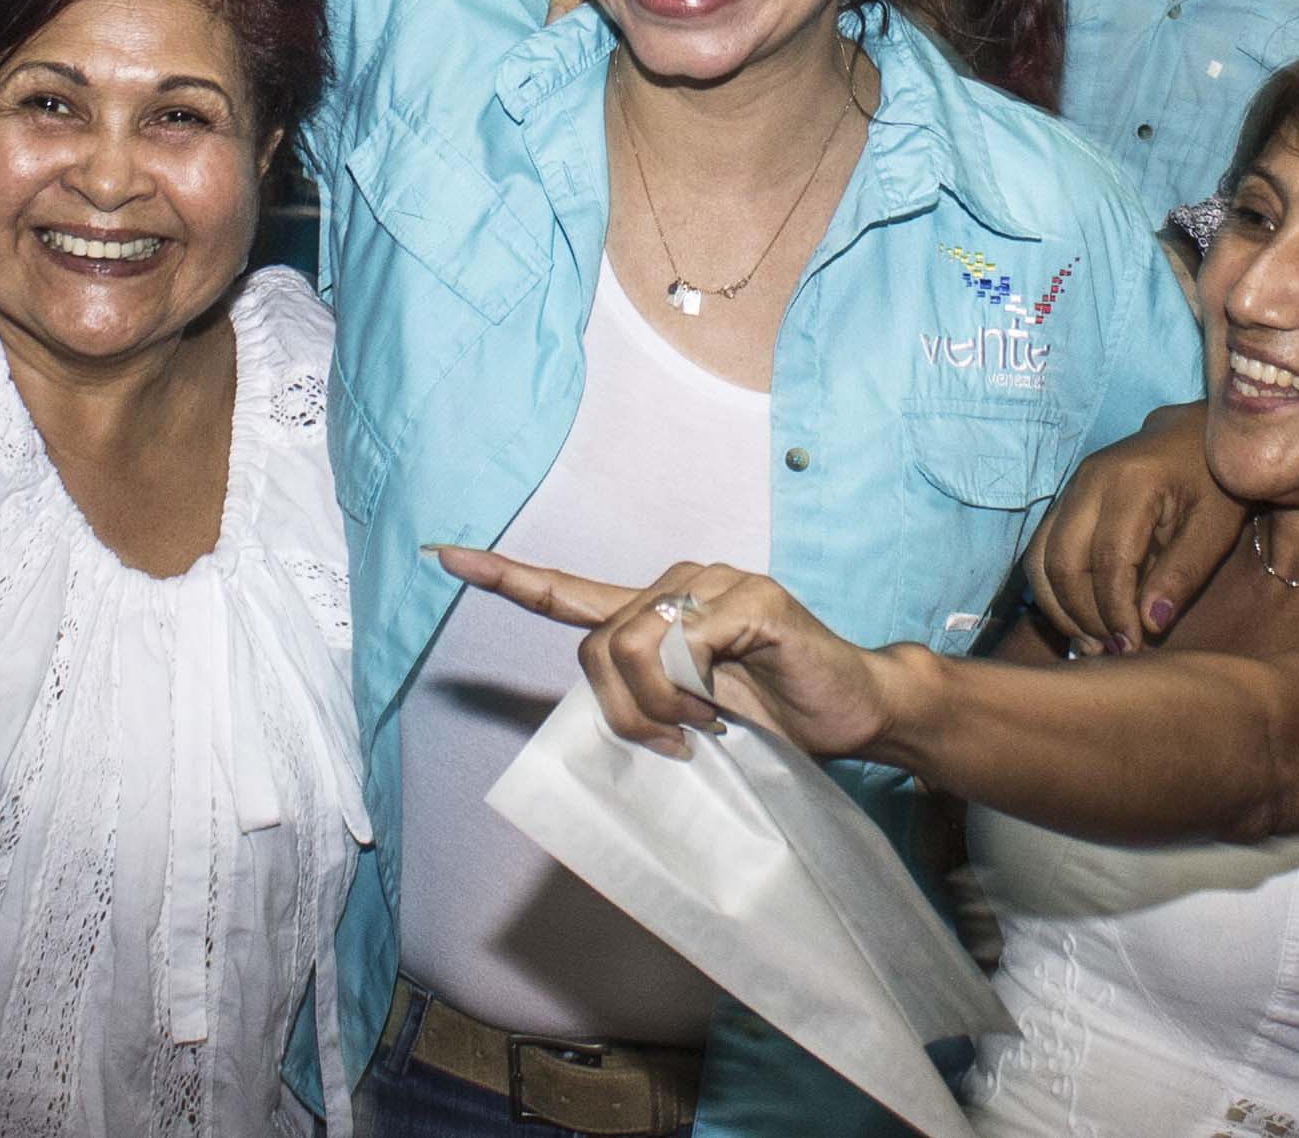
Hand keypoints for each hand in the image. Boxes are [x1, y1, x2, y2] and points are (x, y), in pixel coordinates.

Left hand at [435, 550, 898, 760]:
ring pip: (628, 642)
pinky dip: (689, 690)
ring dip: (656, 706)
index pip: (566, 589)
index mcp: (654, 612)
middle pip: (593, 643)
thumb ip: (642, 697)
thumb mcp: (690, 713)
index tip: (444, 555)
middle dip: (621, 711)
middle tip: (671, 743)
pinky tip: (720, 710)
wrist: (853, 711)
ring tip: (701, 726)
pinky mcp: (747, 597)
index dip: (504, 576)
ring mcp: (712, 583)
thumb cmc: (775, 715)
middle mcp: (676, 583)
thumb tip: (600, 712)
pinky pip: (679, 643)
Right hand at [1024, 403, 1239, 654]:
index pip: (1109, 558)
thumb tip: (1149, 623)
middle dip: (1082, 615)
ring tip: (1093, 643)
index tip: (1132, 646)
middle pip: (1062, 560)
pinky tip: (1080, 619)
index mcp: (1131, 481)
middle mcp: (1089, 479)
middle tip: (1112, 650)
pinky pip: (1041, 552)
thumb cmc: (1214, 481)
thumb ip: (1184, 572)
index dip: (1114, 610)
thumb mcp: (1216, 526)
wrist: (1193, 436)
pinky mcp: (1064, 500)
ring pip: (1040, 559)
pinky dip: (1053, 591)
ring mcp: (1070, 487)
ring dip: (1060, 608)